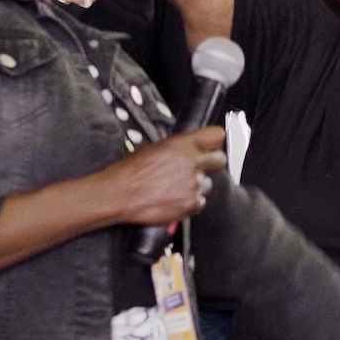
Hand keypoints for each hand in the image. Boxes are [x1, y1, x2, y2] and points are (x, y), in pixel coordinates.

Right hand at [90, 128, 226, 226]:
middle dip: (211, 164)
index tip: (212, 146)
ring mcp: (193, 185)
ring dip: (197, 186)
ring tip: (177, 188)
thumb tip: (188, 147)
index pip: (216, 135)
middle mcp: (192, 163)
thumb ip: (177, 147)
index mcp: (182, 145)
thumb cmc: (129, 171)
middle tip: (197, 169)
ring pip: (208, 184)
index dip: (214, 142)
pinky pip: (200, 202)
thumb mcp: (152, 148)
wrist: (119, 195)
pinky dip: (190, 202)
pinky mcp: (190, 205)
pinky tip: (175, 199)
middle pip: (220, 160)